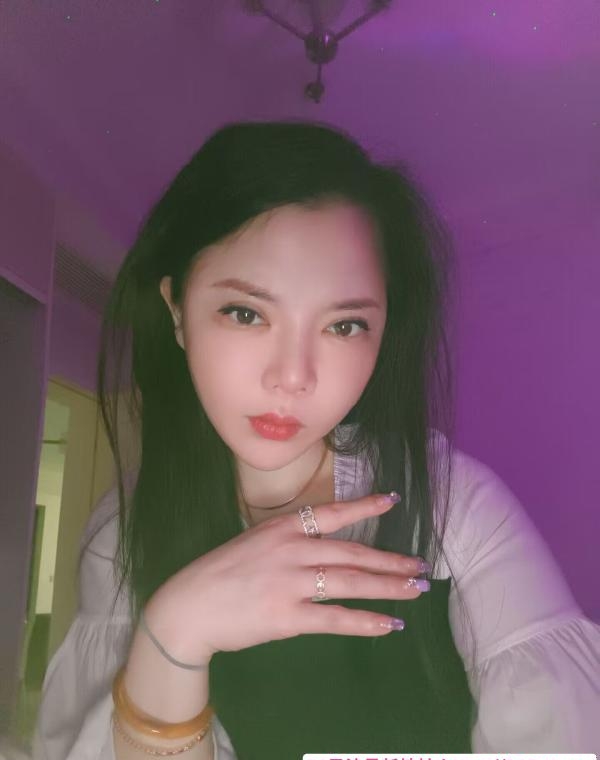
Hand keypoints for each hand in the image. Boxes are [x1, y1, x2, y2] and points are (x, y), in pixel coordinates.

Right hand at [144, 493, 429, 664]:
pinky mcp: (288, 616)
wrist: (189, 605)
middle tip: (419, 566)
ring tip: (415, 591)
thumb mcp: (256, 542)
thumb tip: (326, 548)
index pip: (334, 513)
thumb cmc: (221, 573)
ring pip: (351, 582)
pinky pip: (336, 618)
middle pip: (353, 552)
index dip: (365, 507)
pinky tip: (388, 624)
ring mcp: (291, 582)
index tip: (393, 501)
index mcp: (284, 527)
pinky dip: (366, 621)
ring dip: (388, 587)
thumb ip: (290, 542)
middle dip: (390, 560)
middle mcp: (292, 549)